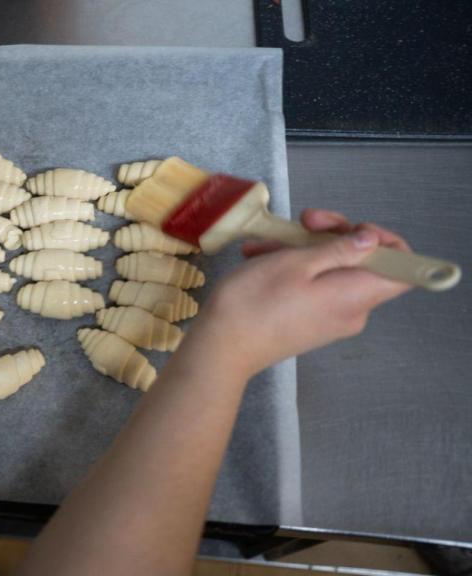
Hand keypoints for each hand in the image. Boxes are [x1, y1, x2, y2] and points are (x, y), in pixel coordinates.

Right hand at [187, 209, 411, 378]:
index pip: (404, 271)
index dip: (388, 243)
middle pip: (363, 265)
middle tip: (302, 220)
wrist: (219, 348)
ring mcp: (328, 319)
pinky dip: (291, 268)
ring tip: (264, 242)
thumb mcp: (296, 262)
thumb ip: (340, 250)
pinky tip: (259, 256)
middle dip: (333, 236)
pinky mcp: (306, 323)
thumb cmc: (257, 300)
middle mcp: (351, 311)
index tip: (354, 229)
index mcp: (357, 296)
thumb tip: (372, 242)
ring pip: (330, 272)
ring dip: (301, 250)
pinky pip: (312, 287)